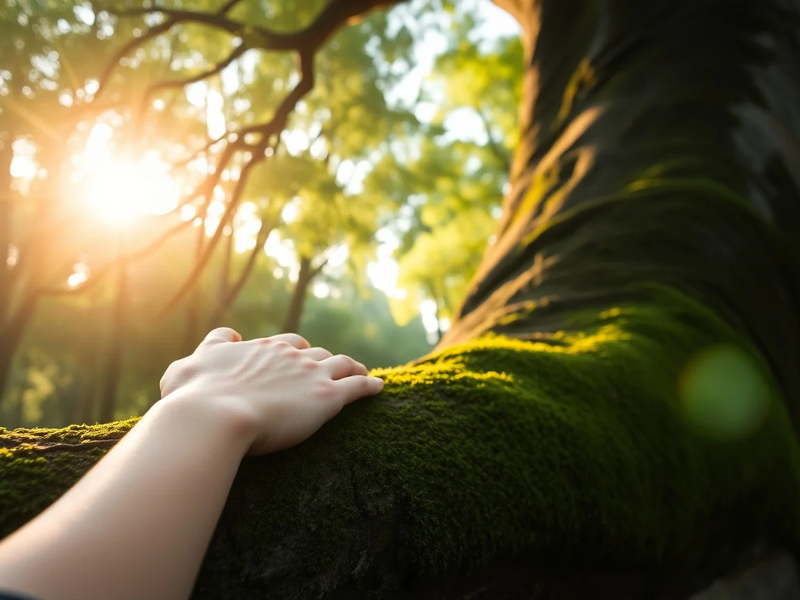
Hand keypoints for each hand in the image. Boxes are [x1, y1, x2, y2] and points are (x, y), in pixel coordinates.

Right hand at [159, 328, 383, 454]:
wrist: (212, 417)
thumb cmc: (193, 398)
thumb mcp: (187, 366)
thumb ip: (211, 347)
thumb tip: (228, 333)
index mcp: (260, 349)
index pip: (286, 343)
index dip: (296, 350)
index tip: (300, 356)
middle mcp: (288, 356)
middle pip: (316, 352)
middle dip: (324, 359)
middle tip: (330, 369)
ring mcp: (310, 374)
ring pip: (341, 363)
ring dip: (353, 367)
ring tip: (362, 373)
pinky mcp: (327, 398)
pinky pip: (357, 386)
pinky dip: (370, 385)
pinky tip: (379, 387)